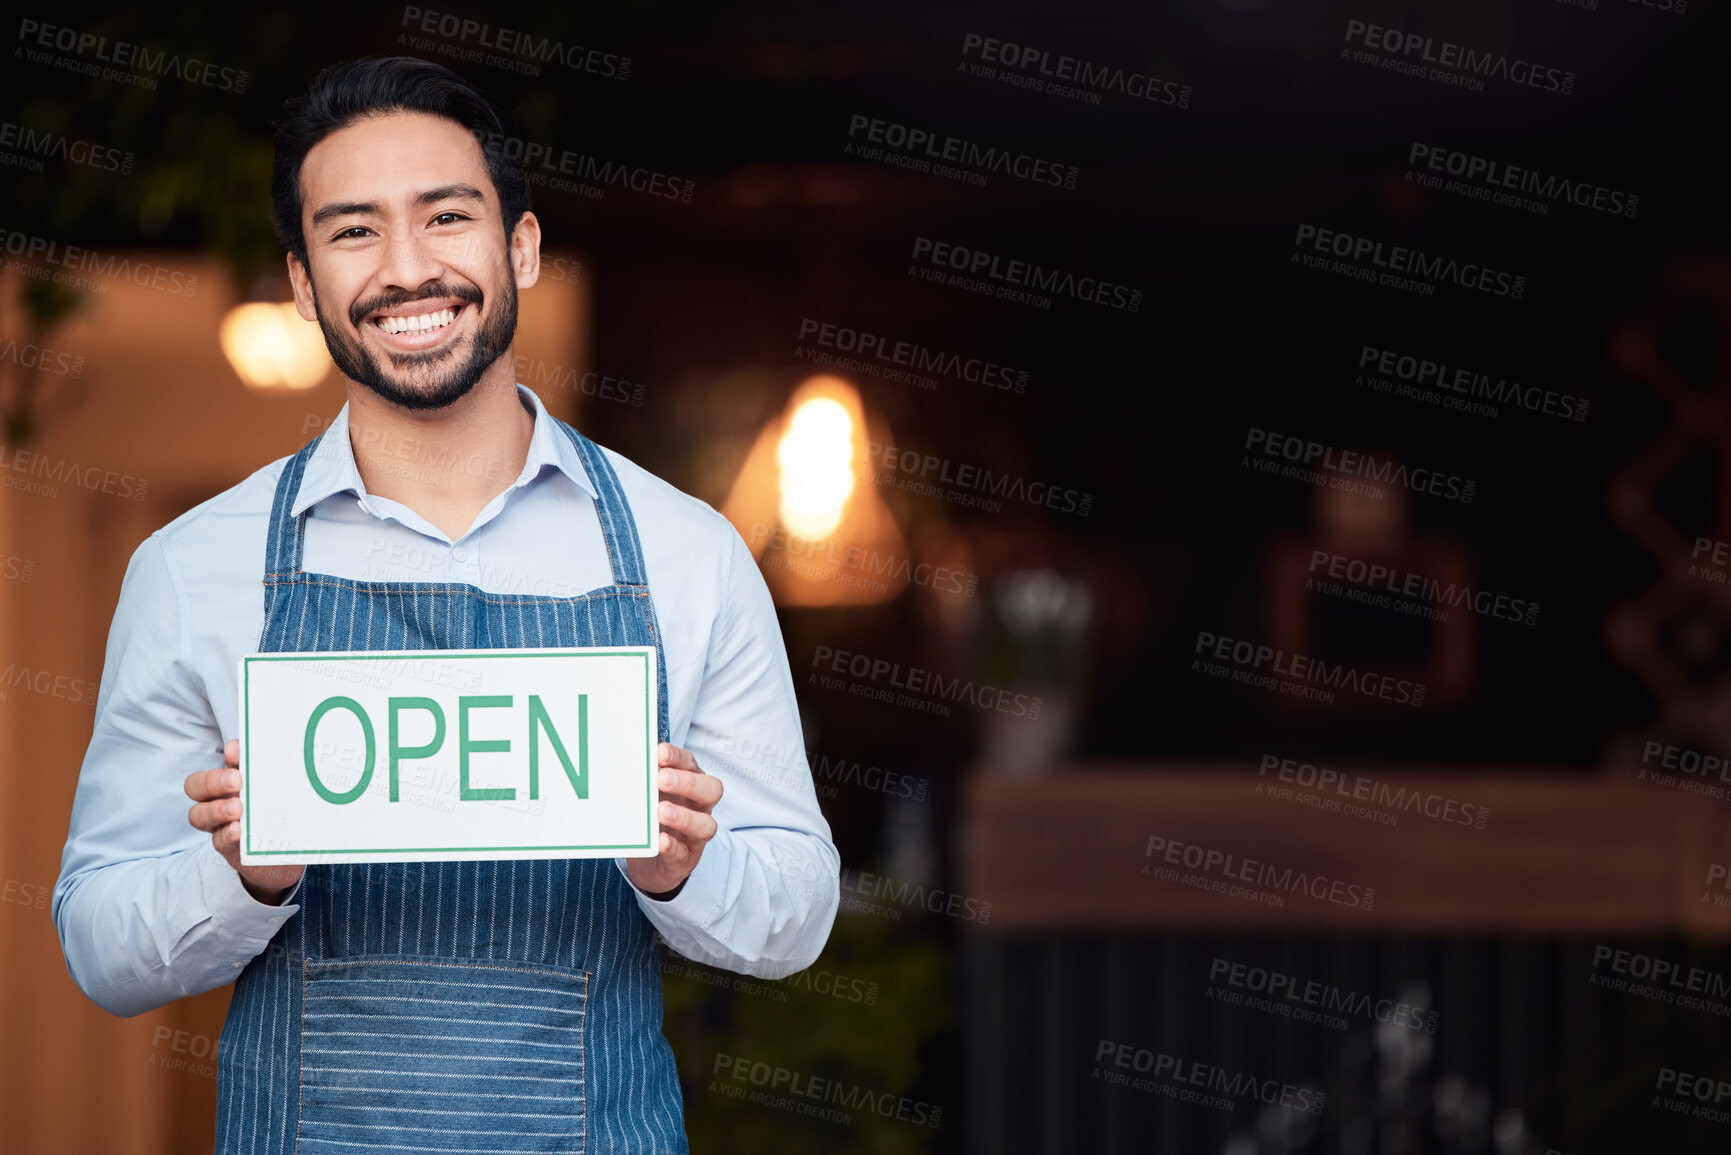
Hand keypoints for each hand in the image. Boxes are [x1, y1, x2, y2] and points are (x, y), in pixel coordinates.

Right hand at [185, 739, 304, 904]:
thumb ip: (268, 770)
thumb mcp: (274, 786)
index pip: (215, 760)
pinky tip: (237, 831)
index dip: (222, 759)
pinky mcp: (229, 847)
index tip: (237, 752)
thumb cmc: (275, 807)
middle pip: (195, 786)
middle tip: (236, 781)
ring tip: (236, 808)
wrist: (283, 847)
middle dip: (213, 781)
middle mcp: (216, 799)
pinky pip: (219, 841)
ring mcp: (219, 824)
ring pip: (198, 815)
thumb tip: (275, 751)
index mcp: (227, 780)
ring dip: (216, 810)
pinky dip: (227, 835)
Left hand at [626, 743, 722, 896]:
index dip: (678, 757)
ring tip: (662, 811)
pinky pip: (683, 853)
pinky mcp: (684, 859)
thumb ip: (642, 780)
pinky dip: (672, 846)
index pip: (690, 764)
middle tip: (663, 779)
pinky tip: (660, 840)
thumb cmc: (652, 819)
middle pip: (711, 790)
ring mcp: (695, 835)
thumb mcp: (648, 795)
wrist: (651, 862)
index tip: (660, 753)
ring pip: (706, 825)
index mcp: (689, 784)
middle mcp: (698, 807)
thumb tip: (625, 761)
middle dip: (688, 782)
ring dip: (684, 817)